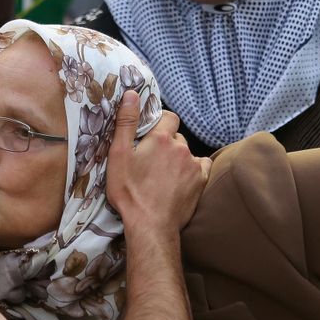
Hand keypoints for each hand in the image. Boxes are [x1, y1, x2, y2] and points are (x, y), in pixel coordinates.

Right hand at [106, 93, 208, 235]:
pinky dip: (192, 169)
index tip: (149, 134)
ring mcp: (193, 166)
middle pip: (177, 137)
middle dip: (166, 143)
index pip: (169, 117)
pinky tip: (180, 179)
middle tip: (151, 159)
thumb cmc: (130, 192)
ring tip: (163, 174)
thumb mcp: (119, 155)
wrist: (150, 225)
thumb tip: (132, 94)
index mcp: (161, 139)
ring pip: (187, 153)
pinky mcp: (201, 182)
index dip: (160, 122)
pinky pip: (201, 166)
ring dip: (178, 158)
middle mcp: (182, 148)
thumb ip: (126, 122)